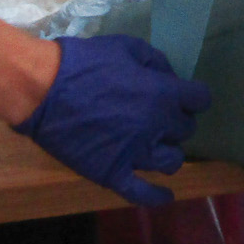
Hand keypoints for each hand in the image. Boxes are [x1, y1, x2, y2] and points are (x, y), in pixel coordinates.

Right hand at [15, 33, 212, 206]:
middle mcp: (155, 127)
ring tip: (156, 145)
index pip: (200, 99)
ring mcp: (135, 154)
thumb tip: (171, 78)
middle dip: (176, 120)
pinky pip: (142, 193)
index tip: (184, 95)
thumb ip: (156, 62)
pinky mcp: (112, 174)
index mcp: (162, 94)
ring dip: (168, 151)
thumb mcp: (127, 47)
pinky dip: (156, 196)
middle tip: (160, 115)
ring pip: (171, 161)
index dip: (193, 96)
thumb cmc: (85, 63)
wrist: (43, 88)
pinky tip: (166, 196)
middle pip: (185, 130)